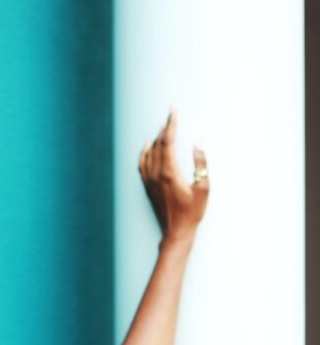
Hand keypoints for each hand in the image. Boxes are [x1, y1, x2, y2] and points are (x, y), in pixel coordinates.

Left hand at [138, 109, 209, 245]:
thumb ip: (201, 165)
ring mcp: (150, 182)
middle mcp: (156, 175)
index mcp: (169, 173)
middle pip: (157, 145)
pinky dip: (144, 153)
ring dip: (154, 140)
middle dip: (164, 129)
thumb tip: (198, 144)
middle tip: (171, 118)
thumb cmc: (191, 213)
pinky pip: (142, 165)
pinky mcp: (147, 188)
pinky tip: (146, 148)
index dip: (171, 125)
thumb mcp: (203, 188)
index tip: (174, 112)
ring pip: (148, 154)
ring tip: (161, 129)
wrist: (176, 232)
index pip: (168, 142)